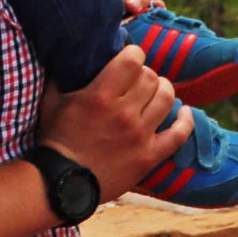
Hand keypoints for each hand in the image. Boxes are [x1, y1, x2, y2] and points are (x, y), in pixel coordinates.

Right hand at [37, 47, 190, 203]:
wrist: (64, 184)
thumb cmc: (56, 141)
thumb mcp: (52, 102)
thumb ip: (59, 76)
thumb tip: (63, 53)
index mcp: (100, 96)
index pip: (132, 59)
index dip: (134, 53)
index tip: (130, 56)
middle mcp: (123, 113)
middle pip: (150, 77)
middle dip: (145, 73)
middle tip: (137, 79)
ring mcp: (139, 136)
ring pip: (166, 99)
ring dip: (163, 90)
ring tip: (157, 90)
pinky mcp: (149, 157)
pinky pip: (178, 135)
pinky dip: (185, 121)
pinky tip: (184, 112)